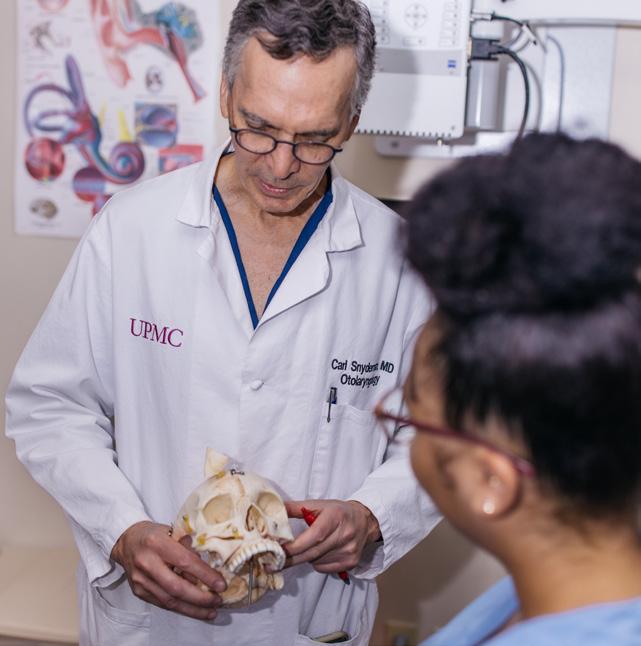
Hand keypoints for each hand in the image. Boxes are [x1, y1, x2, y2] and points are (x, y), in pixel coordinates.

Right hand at [110, 521, 225, 620]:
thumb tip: (208, 562)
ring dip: (192, 609)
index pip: (185, 562)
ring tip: (210, 611)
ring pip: (169, 601)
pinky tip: (194, 609)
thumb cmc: (154, 534)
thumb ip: (188, 546)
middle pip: (176, 587)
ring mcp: (140, 579)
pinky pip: (162, 603)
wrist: (126, 541)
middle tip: (218, 600)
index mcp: (157, 543)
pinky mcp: (138, 591)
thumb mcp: (172, 531)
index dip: (205, 575)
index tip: (221, 584)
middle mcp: (147, 563)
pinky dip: (180, 608)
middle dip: (200, 598)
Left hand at [284, 500, 380, 573]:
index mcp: (335, 517)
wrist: (364, 521)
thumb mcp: (319, 504)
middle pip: (312, 553)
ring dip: (305, 557)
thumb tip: (276, 509)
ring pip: (316, 562)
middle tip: (273, 563)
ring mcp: (348, 551)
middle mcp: (344, 535)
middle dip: (291, 559)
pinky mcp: (350, 563)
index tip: (277, 550)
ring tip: (307, 547)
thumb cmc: (338, 511)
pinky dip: (316, 562)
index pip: (314, 536)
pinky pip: (324, 568)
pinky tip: (320, 552)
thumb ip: (297, 508)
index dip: (295, 546)